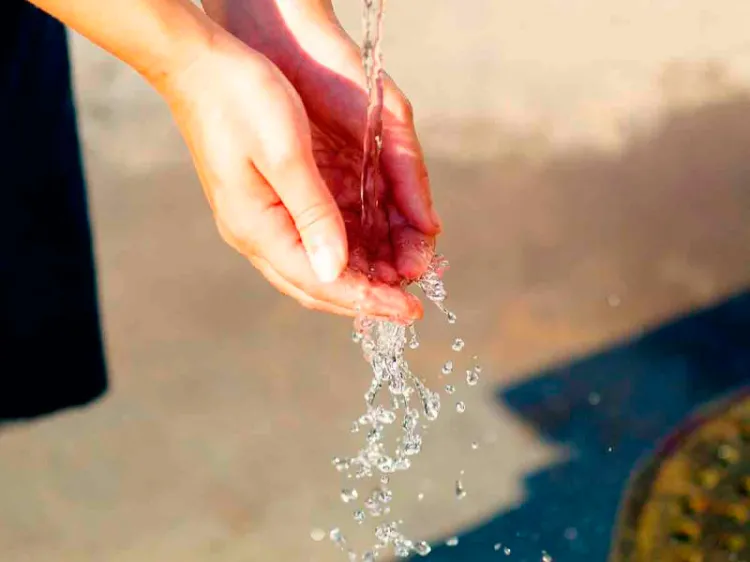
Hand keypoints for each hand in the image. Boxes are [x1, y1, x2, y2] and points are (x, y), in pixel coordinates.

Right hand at [162, 31, 433, 320]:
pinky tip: (368, 254)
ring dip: (356, 280)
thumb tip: (335, 270)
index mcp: (257, 227)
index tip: (409, 311)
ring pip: (312, 269)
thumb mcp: (286, 154)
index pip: (320, 282)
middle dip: (365, 299)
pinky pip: (307, 244)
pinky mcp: (265, 204)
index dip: (367, 300)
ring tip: (397, 283)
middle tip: (409, 307)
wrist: (198, 65)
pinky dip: (342, 255)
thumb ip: (313, 214)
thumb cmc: (241, 99)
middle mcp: (254, 233)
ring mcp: (257, 220)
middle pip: (315, 286)